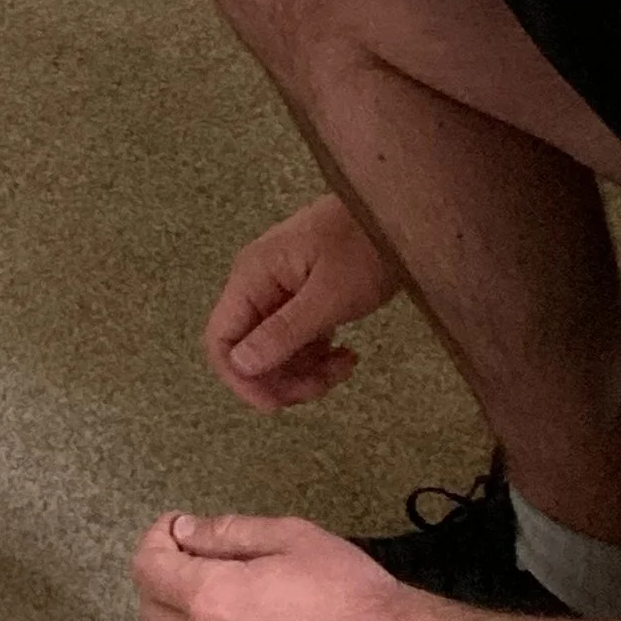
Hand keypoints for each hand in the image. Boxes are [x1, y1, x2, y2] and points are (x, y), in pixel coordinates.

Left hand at [132, 511, 454, 620]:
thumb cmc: (349, 592)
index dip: (156, 539)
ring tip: (237, 597)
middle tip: (196, 556)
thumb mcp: (290, 538)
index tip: (177, 527)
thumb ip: (227, 533)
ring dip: (193, 618)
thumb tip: (185, 533)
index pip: (148, 569)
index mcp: (211, 601)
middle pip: (154, 611)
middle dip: (164, 577)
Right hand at [204, 195, 399, 410]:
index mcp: (252, 277)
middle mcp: (257, 283)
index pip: (221, 339)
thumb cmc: (365, 248)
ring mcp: (279, 288)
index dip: (241, 379)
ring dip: (306, 370)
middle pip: (248, 349)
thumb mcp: (329, 296)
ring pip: (275, 349)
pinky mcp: (302, 293)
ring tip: (346, 366)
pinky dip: (317, 355)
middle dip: (283, 378)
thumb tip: (240, 365)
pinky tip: (347, 355)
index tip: (278, 405)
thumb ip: (283, 332)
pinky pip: (296, 337)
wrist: (400, 214)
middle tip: (327, 385)